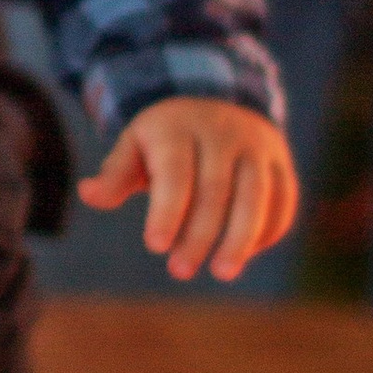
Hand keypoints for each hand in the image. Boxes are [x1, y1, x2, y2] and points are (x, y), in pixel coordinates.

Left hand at [79, 100, 297, 284]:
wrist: (215, 99)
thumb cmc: (165, 138)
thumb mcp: (135, 146)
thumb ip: (115, 174)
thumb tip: (89, 195)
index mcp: (178, 126)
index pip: (175, 172)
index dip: (167, 211)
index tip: (155, 246)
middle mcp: (223, 132)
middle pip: (215, 190)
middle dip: (199, 235)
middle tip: (180, 271)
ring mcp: (257, 146)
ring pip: (256, 197)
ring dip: (241, 239)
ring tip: (223, 273)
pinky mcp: (281, 162)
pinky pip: (283, 199)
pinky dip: (268, 231)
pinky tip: (246, 254)